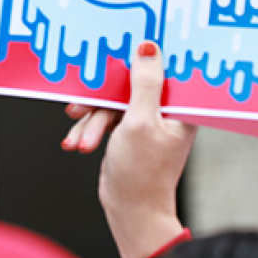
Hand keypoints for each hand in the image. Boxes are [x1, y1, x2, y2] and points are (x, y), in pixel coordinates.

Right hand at [61, 41, 195, 257]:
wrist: (130, 211)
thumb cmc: (142, 173)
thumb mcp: (139, 122)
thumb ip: (143, 83)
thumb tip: (148, 47)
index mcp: (179, 106)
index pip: (161, 68)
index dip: (138, 58)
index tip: (115, 50)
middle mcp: (165, 111)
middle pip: (128, 85)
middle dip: (100, 101)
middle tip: (79, 107)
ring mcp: (146, 121)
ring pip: (111, 102)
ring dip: (91, 121)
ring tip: (82, 142)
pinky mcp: (129, 131)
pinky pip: (105, 118)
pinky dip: (90, 130)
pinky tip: (78, 143)